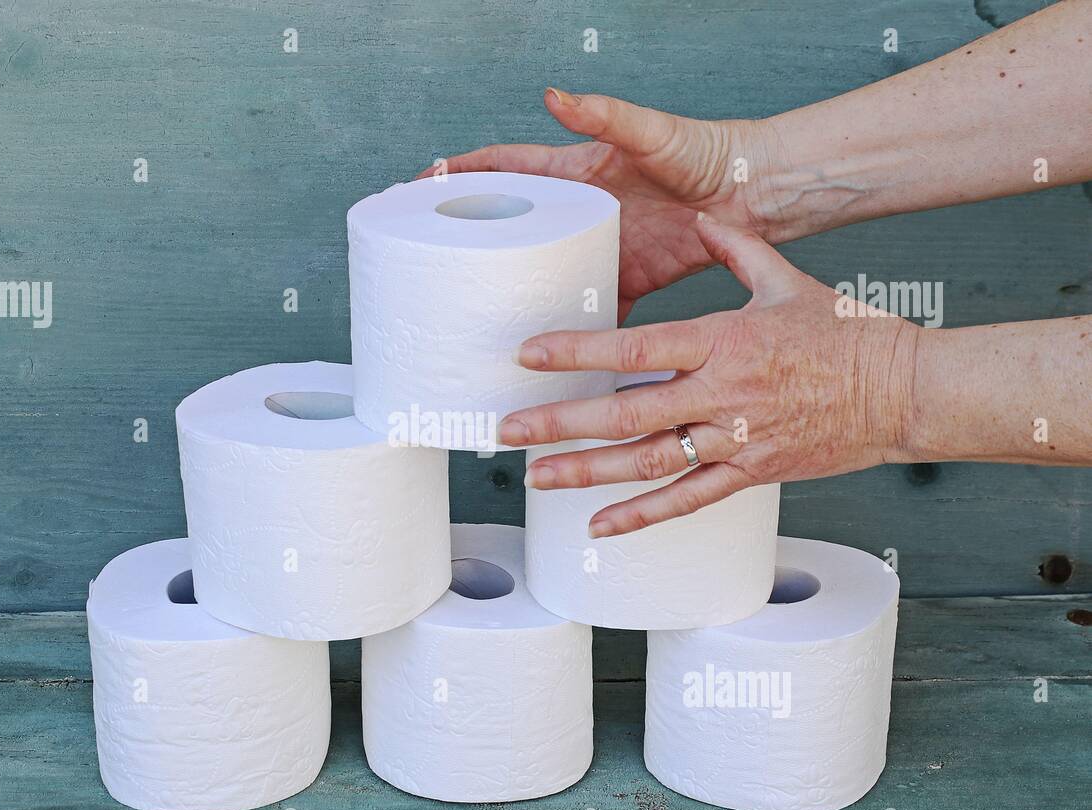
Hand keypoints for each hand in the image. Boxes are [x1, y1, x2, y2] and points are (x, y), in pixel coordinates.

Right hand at [421, 89, 780, 322]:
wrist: (750, 195)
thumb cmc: (702, 152)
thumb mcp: (649, 132)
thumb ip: (604, 115)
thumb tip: (556, 95)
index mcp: (577, 174)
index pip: (506, 169)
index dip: (463, 173)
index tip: (420, 184)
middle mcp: (580, 214)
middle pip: (514, 227)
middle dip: (473, 240)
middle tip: (429, 257)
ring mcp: (599, 249)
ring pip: (543, 274)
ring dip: (514, 293)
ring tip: (475, 316)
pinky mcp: (627, 281)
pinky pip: (591, 311)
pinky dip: (571, 333)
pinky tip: (547, 353)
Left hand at [498, 214, 922, 536]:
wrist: (902, 391)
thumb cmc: (847, 334)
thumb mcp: (787, 280)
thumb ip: (735, 249)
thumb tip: (702, 217)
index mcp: (722, 340)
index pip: (633, 349)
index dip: (576, 352)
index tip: (527, 354)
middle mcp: (720, 394)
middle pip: (624, 413)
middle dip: (559, 422)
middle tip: (506, 431)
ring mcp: (734, 440)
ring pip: (647, 462)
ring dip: (585, 472)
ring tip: (534, 478)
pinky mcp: (750, 474)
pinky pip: (687, 500)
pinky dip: (640, 517)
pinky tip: (597, 527)